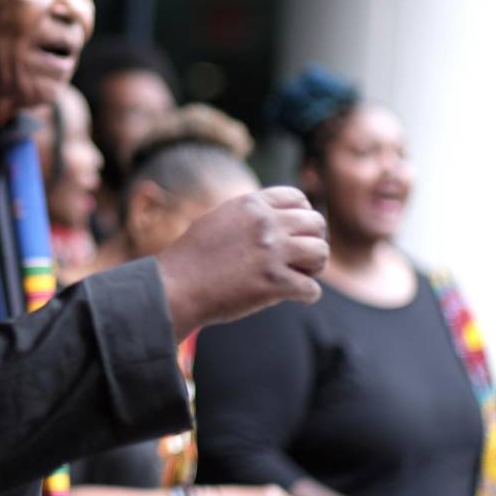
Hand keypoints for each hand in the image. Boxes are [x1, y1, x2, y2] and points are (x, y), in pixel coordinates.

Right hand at [157, 186, 328, 336]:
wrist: (174, 287)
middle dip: (313, 240)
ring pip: (321, 252)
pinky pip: (312, 288)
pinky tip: (294, 297)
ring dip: (314, 267)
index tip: (298, 232)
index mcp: (251, 205)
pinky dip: (306, 295)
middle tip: (302, 258)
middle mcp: (266, 223)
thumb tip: (274, 217)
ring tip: (300, 276)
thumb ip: (248, 215)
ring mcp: (272, 252)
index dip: (303, 215)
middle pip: (316, 223)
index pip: (297, 197)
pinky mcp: (275, 283)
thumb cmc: (190, 258)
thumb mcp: (218, 220)